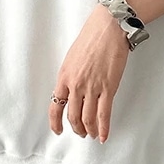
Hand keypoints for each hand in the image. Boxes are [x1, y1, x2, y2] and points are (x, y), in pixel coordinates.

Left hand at [49, 4, 130, 142]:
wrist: (108, 28)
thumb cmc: (92, 37)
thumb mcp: (72, 57)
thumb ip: (70, 75)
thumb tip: (72, 90)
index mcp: (64, 76)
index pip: (55, 106)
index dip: (55, 122)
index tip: (58, 130)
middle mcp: (76, 85)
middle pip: (73, 116)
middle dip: (76, 128)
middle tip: (81, 133)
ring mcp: (92, 88)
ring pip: (87, 118)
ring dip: (89, 130)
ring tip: (93, 135)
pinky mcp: (108, 88)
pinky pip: (104, 114)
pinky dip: (103, 128)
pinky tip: (104, 135)